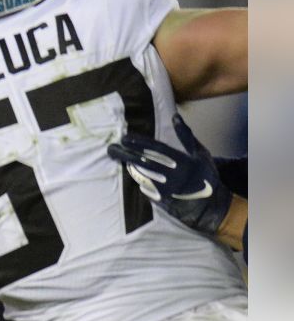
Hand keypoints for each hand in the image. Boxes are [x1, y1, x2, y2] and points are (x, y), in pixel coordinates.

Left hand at [106, 115, 231, 234]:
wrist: (209, 203)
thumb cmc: (203, 174)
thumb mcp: (200, 154)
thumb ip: (186, 136)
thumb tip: (175, 116)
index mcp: (183, 162)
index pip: (156, 150)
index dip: (139, 143)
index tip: (124, 138)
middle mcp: (173, 176)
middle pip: (144, 162)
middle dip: (126, 154)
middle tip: (112, 148)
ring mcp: (165, 189)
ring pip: (141, 175)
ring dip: (129, 166)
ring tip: (119, 156)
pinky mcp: (160, 200)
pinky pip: (143, 186)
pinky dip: (138, 178)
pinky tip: (131, 171)